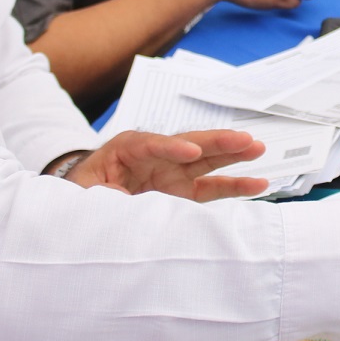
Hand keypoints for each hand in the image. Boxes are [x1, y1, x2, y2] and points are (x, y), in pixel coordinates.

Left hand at [63, 129, 269, 200]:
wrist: (82, 202)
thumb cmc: (81, 193)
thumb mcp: (81, 193)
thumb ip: (101, 195)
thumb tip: (120, 203)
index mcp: (126, 150)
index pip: (151, 144)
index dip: (171, 147)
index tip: (190, 153)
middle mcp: (155, 157)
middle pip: (189, 145)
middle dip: (216, 142)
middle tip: (242, 138)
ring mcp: (172, 173)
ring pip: (207, 161)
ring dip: (233, 155)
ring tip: (258, 148)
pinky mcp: (182, 192)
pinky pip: (211, 187)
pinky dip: (234, 184)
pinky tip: (258, 183)